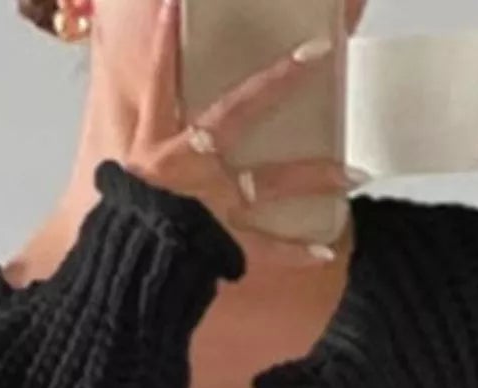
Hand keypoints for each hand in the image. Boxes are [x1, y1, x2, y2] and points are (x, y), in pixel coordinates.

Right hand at [123, 0, 361, 267]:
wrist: (127, 270)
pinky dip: (295, 253)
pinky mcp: (228, 242)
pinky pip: (268, 249)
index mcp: (158, 146)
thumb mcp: (121, 180)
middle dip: (277, 82)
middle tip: (316, 55)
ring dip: (315, 175)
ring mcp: (216, 203)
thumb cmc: (121, 229)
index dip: (164, 42)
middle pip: (238, 112)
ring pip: (272, 183)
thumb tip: (147, 132)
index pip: (160, 82)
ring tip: (356, 173)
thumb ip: (142, 149)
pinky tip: (325, 249)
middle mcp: (193, 165)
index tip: (174, 3)